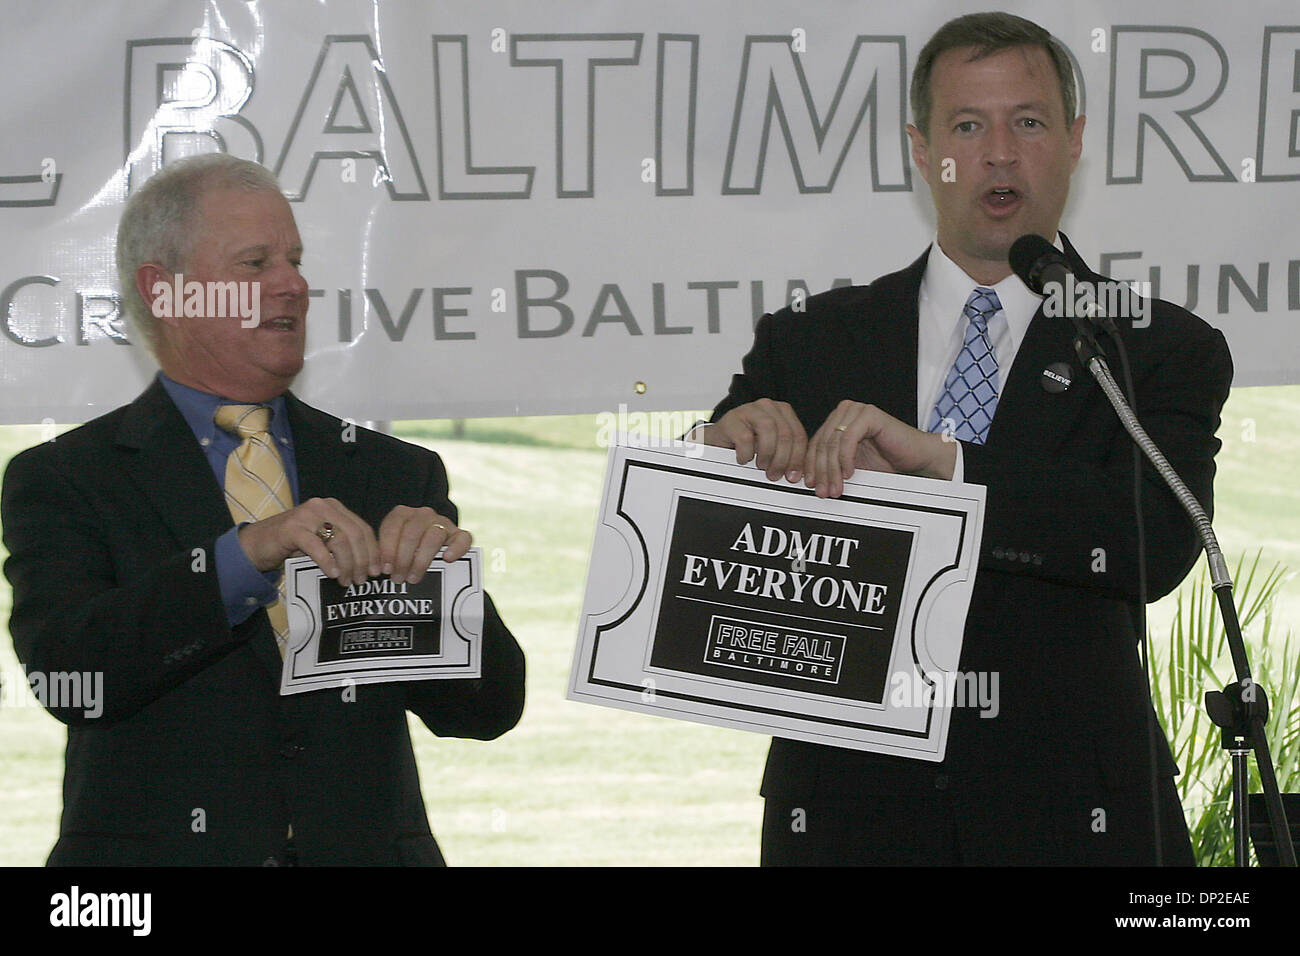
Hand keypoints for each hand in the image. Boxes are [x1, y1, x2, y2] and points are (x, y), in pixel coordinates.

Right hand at [238, 497, 379, 584]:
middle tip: (362, 580)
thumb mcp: (322, 540)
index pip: (362, 528)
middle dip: (362, 560)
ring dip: (347, 564)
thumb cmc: (292, 545)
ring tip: (347, 581)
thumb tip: (370, 565)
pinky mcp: (292, 528)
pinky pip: (316, 547)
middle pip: (354, 534)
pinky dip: (327, 562)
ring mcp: (306, 515)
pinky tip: (332, 574)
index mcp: (334, 507)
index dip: (373, 551)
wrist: (256, 544)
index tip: (377, 571)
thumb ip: (343, 544)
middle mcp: (322, 506)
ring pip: (339, 540)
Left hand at [378, 505, 471, 583]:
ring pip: (434, 536)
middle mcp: (423, 515)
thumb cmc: (406, 550)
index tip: (385, 569)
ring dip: (422, 560)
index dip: (388, 549)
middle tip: (398, 578)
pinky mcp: (459, 534)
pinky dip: (455, 549)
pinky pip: (462, 538)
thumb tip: (380, 571)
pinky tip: (447, 559)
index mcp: (403, 514)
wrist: (430, 541)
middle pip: (412, 533)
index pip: (393, 526)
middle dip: (403, 559)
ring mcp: (443, 523)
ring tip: (414, 577)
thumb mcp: (393, 547)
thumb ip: (387, 554)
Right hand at [700, 399, 807, 481]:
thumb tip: (799, 474)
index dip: (798, 458)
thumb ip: (786, 454)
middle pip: (785, 434)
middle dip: (783, 459)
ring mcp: (749, 409)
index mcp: (782, 411)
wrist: (717, 440)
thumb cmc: (745, 444)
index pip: (798, 435)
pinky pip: (745, 438)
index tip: (793, 476)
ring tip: (761, 466)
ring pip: (769, 431)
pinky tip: (744, 459)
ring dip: (767, 454)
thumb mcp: (771, 447)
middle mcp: (768, 406)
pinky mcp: (732, 418)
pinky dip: (746, 453)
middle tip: (775, 475)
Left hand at [804, 401, 957, 496]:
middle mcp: (844, 412)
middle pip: (822, 443)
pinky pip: (848, 439)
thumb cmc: (888, 462)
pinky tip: (849, 474)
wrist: (917, 459)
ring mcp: (856, 410)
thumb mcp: (851, 467)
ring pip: (833, 442)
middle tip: (823, 491)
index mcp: (836, 421)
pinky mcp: (869, 414)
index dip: (810, 466)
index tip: (810, 486)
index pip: (815, 444)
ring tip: (835, 488)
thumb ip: (832, 468)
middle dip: (821, 471)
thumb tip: (809, 481)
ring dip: (832, 469)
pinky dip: (846, 459)